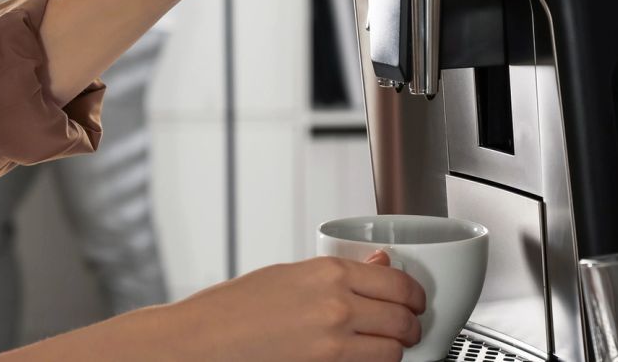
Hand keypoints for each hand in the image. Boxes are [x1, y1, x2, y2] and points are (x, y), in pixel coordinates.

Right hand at [169, 252, 424, 361]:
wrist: (201, 342)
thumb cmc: (233, 308)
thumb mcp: (290, 275)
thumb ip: (340, 273)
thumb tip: (381, 265)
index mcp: (329, 273)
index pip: (399, 284)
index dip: (416, 297)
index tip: (416, 301)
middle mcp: (337, 307)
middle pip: (403, 320)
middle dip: (411, 327)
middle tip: (408, 329)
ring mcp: (333, 344)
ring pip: (392, 352)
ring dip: (394, 351)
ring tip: (385, 347)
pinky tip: (360, 359)